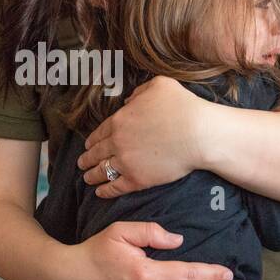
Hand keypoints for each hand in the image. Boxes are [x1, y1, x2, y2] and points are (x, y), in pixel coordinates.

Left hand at [77, 76, 209, 197]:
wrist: (199, 134)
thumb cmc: (183, 106)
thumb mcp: (159, 86)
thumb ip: (139, 92)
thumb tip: (128, 101)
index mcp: (120, 120)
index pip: (100, 132)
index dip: (92, 140)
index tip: (88, 146)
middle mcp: (118, 142)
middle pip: (97, 153)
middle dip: (87, 159)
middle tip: (81, 163)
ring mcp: (126, 163)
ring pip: (102, 171)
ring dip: (92, 175)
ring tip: (87, 179)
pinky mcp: (138, 180)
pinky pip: (115, 187)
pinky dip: (105, 191)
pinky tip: (100, 193)